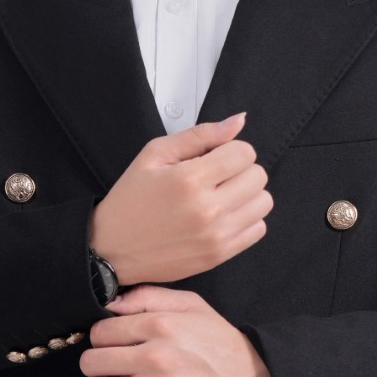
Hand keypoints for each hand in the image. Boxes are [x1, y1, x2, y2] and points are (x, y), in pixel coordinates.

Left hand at [79, 286, 277, 376]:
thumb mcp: (192, 306)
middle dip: (97, 365)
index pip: (100, 331)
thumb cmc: (221, 343)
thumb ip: (149, 296)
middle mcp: (154, 356)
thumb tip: (111, 303)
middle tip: (112, 368)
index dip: (102, 338)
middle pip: (91, 362)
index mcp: (160, 324)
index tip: (113, 345)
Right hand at [87, 111, 272, 285]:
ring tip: (222, 196)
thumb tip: (238, 121)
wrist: (113, 249)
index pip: (244, 152)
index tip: (215, 157)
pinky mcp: (219, 255)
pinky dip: (246, 219)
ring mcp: (216, 236)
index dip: (231, 149)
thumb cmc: (131, 200)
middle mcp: (207, 209)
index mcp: (189, 179)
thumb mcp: (155, 155)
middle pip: (258, 176)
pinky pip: (258, 229)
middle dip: (240, 169)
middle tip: (217, 176)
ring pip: (263, 202)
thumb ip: (200, 134)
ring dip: (247, 194)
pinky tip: (223, 216)